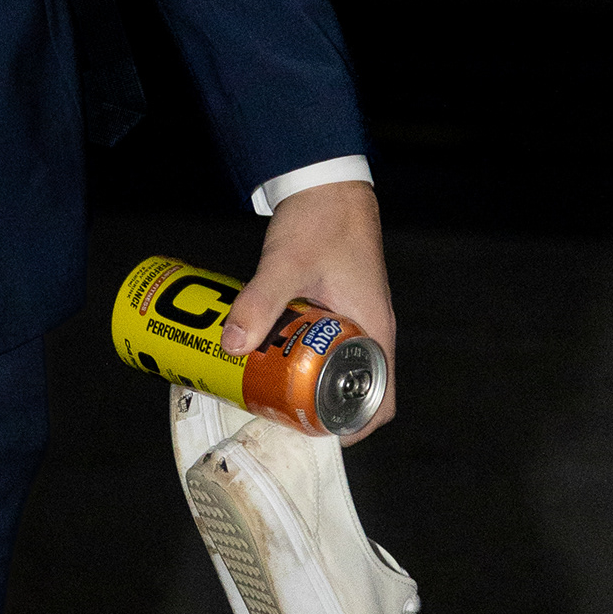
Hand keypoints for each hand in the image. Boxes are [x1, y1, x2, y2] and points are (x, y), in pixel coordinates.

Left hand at [223, 178, 394, 441]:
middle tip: (277, 412)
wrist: (326, 181)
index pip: (380, 400)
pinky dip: (299, 351)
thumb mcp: (287, 263)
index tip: (316, 433)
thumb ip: (261, 300)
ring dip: (306, 378)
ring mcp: (353, 315)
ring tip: (266, 386)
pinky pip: (322, 340)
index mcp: (374, 330)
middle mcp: (370, 329)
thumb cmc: (322, 219)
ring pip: (335, 364)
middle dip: (319, 406)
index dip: (354, 425)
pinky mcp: (334, 302)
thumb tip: (232, 347)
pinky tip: (266, 349)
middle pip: (354, 387)